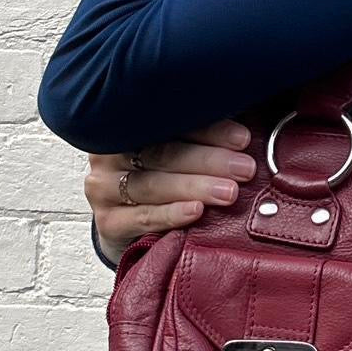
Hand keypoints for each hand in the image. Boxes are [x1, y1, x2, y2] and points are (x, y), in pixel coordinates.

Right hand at [85, 119, 257, 264]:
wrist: (133, 228)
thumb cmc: (165, 179)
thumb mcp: (181, 152)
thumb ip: (203, 138)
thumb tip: (247, 133)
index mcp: (128, 124)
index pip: (168, 122)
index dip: (209, 129)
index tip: (242, 139)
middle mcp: (109, 152)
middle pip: (162, 152)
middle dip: (208, 160)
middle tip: (244, 169)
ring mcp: (104, 187)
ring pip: (153, 184)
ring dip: (195, 187)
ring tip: (229, 192)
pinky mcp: (108, 221)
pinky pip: (142, 216)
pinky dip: (171, 214)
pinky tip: (196, 211)